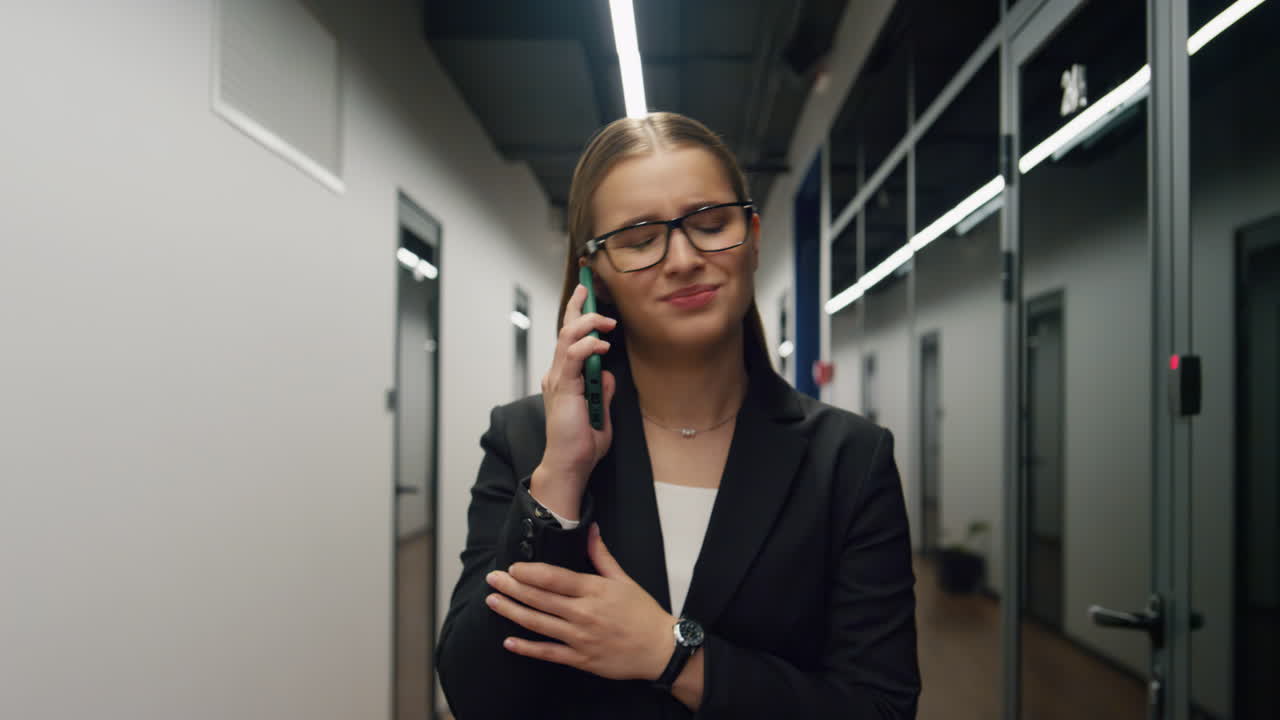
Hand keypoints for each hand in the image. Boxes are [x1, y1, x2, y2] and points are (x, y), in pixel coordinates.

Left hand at [485, 523, 674, 681]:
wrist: (659, 648)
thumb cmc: (643, 613)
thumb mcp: (624, 579)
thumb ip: (601, 555)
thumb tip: (590, 528)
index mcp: (594, 590)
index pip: (554, 579)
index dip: (529, 572)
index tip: (512, 567)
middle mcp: (583, 613)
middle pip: (540, 599)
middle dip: (512, 587)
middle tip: (492, 579)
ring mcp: (580, 638)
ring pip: (539, 624)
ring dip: (512, 612)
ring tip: (493, 601)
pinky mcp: (580, 659)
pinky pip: (548, 653)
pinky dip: (527, 648)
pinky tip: (509, 641)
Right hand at [533, 282, 617, 517]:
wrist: (570, 464)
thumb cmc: (582, 445)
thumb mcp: (600, 414)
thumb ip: (603, 393)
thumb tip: (607, 374)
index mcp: (564, 379)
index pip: (570, 341)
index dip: (578, 318)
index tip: (587, 298)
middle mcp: (557, 374)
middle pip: (565, 331)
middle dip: (577, 307)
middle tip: (587, 288)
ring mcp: (558, 379)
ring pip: (567, 337)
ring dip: (588, 323)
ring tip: (607, 321)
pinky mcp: (563, 387)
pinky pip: (573, 356)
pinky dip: (588, 345)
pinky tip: (603, 346)